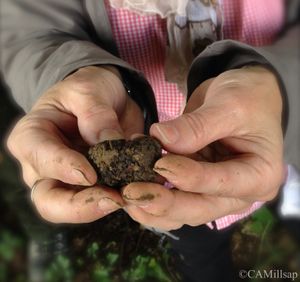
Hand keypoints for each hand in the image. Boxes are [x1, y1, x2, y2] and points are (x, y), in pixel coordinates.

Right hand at [7, 66, 143, 222]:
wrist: (104, 99)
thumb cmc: (87, 90)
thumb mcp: (89, 90)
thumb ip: (96, 115)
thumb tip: (110, 142)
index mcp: (33, 137)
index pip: (40, 158)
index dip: (63, 169)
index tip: (91, 174)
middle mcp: (45, 166)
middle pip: (49, 201)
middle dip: (80, 206)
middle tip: (112, 200)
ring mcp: (68, 180)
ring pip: (76, 209)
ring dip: (104, 206)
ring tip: (130, 195)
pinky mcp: (92, 185)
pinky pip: (102, 200)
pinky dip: (121, 197)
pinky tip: (139, 188)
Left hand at [122, 66, 284, 230]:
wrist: (243, 96)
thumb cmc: (247, 97)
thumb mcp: (229, 105)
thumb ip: (198, 125)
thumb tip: (161, 138)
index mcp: (259, 175)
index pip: (222, 183)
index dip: (190, 177)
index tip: (160, 163)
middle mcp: (238, 192)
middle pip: (200, 208)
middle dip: (165, 203)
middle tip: (132, 193)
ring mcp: (215, 191)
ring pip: (183, 209)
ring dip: (153, 205)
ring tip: (125, 194)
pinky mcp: (196, 184)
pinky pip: (174, 196)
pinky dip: (153, 194)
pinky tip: (132, 184)